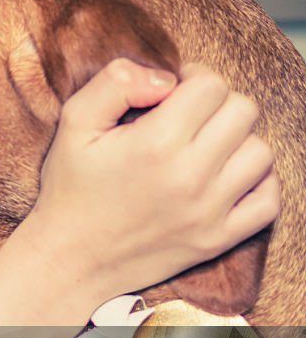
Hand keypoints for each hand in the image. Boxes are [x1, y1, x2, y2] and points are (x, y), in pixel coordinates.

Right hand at [26, 57, 279, 304]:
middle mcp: (189, 177)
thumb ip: (116, 82)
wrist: (70, 259)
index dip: (191, 79)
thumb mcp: (74, 123)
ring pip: (260, 152)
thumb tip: (167, 78)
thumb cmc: (69, 188)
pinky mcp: (217, 239)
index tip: (171, 94)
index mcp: (155, 143)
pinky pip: (268, 200)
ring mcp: (209, 211)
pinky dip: (257, 183)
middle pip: (243, 112)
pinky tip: (225, 178)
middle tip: (186, 119)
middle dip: (216, 105)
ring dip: (236, 142)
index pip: (211, 86)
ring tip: (204, 149)